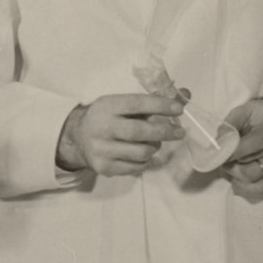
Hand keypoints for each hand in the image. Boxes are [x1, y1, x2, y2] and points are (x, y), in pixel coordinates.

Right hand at [58, 93, 182, 178]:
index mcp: (107, 106)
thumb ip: (153, 100)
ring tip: (154, 143)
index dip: (160, 106)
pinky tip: (143, 153)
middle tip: (179, 132)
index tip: (179, 108)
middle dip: (164, 132)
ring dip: (154, 147)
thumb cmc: (108, 117)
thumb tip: (184, 95)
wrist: (78, 138)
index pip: (137, 103)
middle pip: (139, 132)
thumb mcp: (123, 103)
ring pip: (141, 152)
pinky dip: (146, 160)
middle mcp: (102, 128)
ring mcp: (102, 150)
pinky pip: (136, 167)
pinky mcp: (105, 167)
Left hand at [218, 95, 262, 194]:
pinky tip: (239, 177)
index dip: (231, 153)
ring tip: (231, 163)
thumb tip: (218, 145)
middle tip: (223, 157)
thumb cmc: (259, 116)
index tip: (218, 153)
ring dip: (235, 173)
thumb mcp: (243, 111)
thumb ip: (229, 126)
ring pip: (251, 178)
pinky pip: (260, 187)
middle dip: (229, 163)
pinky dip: (245, 185)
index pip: (250, 146)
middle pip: (247, 165)